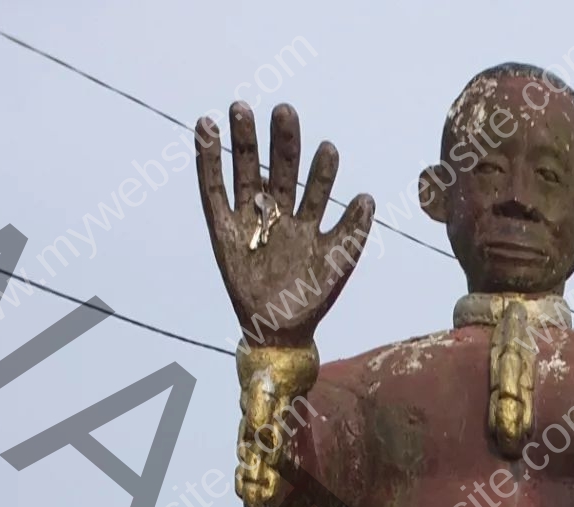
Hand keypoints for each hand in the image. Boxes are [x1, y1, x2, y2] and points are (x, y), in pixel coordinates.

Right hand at [196, 102, 373, 345]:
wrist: (279, 331)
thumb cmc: (310, 301)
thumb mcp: (336, 266)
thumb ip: (352, 234)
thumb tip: (367, 198)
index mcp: (306, 222)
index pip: (315, 188)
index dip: (322, 170)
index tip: (329, 149)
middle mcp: (278, 214)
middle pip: (279, 170)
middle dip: (282, 143)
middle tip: (285, 111)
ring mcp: (249, 219)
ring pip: (246, 172)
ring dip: (243, 142)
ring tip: (240, 109)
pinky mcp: (221, 228)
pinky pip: (213, 190)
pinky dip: (208, 160)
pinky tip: (206, 128)